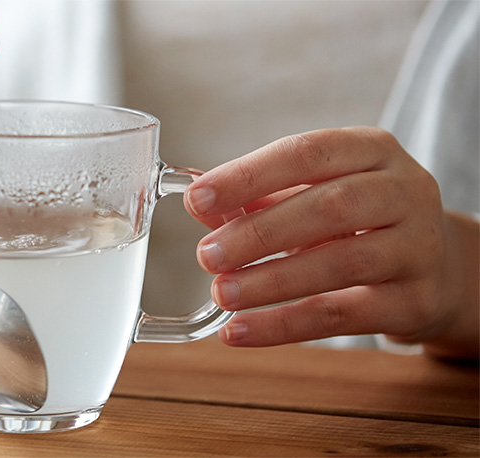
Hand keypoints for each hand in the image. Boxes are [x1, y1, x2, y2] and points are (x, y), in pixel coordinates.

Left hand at [184, 127, 478, 359]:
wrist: (437, 268)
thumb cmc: (357, 222)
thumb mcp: (312, 195)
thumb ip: (255, 197)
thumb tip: (200, 203)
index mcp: (371, 150)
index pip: (305, 153)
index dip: (248, 176)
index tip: (196, 198)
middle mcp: (404, 191)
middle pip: (329, 206)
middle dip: (258, 232)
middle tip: (206, 255)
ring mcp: (417, 247)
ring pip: (339, 262)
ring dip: (270, 281)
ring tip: (222, 294)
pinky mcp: (415, 301)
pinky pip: (341, 315)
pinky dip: (283, 325)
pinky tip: (239, 330)